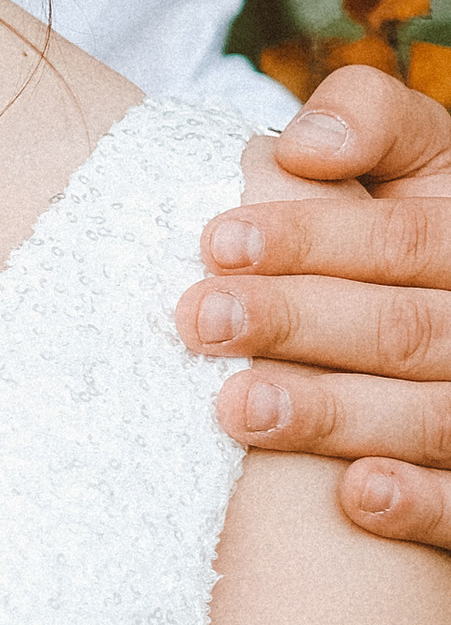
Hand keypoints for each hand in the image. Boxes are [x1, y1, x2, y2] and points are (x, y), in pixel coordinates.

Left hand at [176, 69, 450, 548]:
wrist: (445, 326)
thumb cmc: (406, 242)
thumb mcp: (416, 162)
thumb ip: (370, 121)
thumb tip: (303, 145)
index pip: (402, 239)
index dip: (313, 237)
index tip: (215, 240)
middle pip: (403, 329)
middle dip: (297, 323)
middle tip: (198, 320)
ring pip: (433, 417)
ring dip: (335, 415)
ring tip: (237, 409)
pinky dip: (421, 502)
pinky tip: (355, 497)